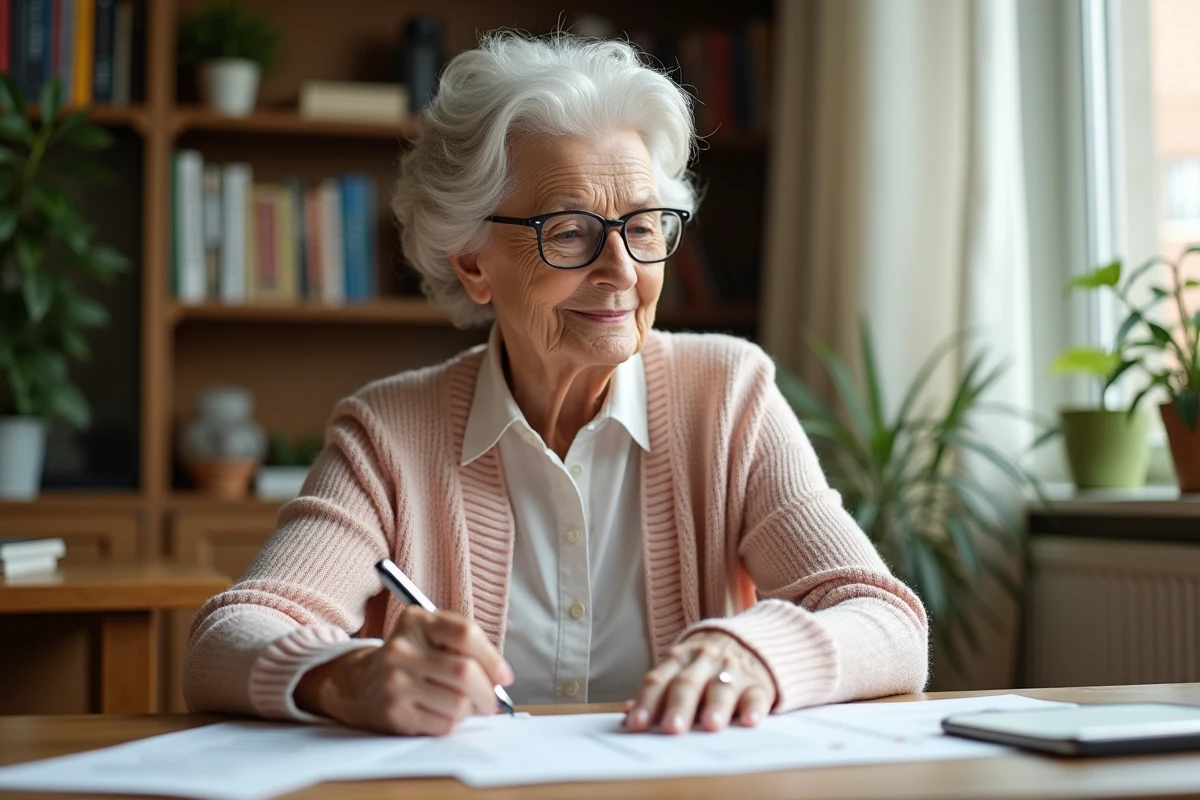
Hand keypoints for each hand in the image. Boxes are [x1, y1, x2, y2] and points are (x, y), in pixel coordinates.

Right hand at [294, 606, 513, 735]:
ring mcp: (395, 682)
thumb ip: (465, 645)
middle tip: (492, 700)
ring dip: (470, 710)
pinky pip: (443, 724)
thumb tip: (501, 677)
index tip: (504, 676)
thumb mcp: (430, 634)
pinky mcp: (394, 713)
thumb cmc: (410, 658)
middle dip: (488, 692)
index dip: (492, 658)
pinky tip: (442, 714)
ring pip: (457, 704)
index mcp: (415, 621)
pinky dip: (452, 723)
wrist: (358, 683)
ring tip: (465, 706)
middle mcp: (401, 650)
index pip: (465, 634)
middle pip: (465, 672)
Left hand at [624, 631, 775, 733]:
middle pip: (687, 684)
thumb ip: (656, 693)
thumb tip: (627, 713)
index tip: (637, 725)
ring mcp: (732, 671)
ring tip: (711, 725)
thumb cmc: (705, 667)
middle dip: (678, 706)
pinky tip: (749, 721)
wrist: (750, 641)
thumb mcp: (679, 671)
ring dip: (715, 706)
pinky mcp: (758, 684)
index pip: (657, 681)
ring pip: (722, 688)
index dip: (646, 702)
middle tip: (672, 728)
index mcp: (678, 659)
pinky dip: (753, 708)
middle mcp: (703, 662)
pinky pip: (756, 695)